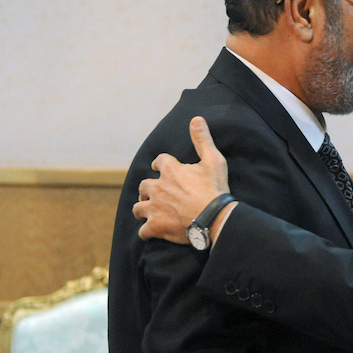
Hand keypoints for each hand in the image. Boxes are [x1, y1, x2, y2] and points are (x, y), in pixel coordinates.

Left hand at [134, 116, 229, 242]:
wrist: (215, 218)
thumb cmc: (215, 189)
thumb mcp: (213, 160)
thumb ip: (202, 140)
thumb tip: (196, 118)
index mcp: (170, 171)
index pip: (159, 162)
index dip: (160, 164)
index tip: (161, 167)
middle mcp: (158, 188)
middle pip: (143, 185)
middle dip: (147, 189)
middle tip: (153, 193)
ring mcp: (154, 208)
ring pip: (138, 208)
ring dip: (142, 209)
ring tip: (147, 212)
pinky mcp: (156, 226)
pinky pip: (143, 231)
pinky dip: (146, 232)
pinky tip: (150, 233)